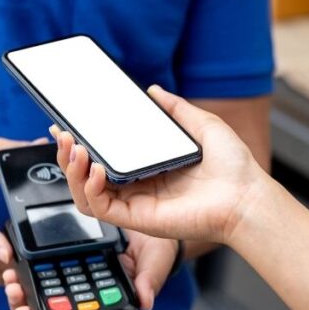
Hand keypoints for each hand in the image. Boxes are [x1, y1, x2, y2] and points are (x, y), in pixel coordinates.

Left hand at [2, 232, 178, 309]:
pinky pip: (36, 279)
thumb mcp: (155, 260)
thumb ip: (150, 280)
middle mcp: (87, 302)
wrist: (140, 220)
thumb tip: (146, 303)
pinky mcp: (58, 268)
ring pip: (40, 304)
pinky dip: (23, 277)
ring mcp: (70, 287)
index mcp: (110, 309)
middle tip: (20, 309)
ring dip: (22, 300)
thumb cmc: (154, 247)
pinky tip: (11, 268)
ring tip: (11, 284)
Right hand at [53, 86, 267, 245]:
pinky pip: (101, 207)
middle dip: (67, 156)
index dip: (80, 145)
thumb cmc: (234, 169)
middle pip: (86, 176)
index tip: (66, 127)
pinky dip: (89, 188)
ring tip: (72, 149)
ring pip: (86, 193)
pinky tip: (93, 169)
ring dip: (71, 171)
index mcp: (147, 168)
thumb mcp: (203, 126)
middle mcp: (137, 187)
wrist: (247, 197)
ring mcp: (135, 204)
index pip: (102, 158)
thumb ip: (176, 109)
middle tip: (62, 135)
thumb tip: (153, 91)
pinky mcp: (137, 218)